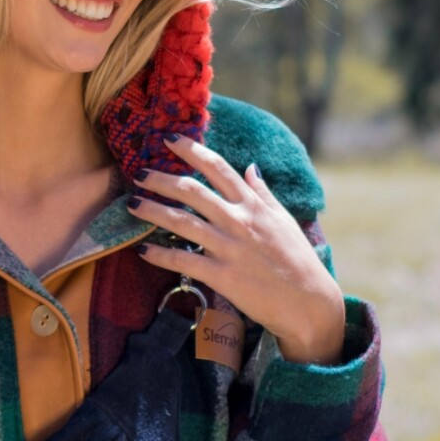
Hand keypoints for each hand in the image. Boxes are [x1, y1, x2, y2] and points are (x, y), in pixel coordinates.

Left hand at [129, 135, 346, 365]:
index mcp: (252, 205)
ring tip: (131, 204)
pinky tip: (142, 250)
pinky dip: (160, 255)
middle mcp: (238, 221)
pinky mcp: (222, 275)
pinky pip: (183, 260)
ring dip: (152, 211)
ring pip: (181, 222)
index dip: (191, 150)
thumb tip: (251, 167)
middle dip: (161, 179)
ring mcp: (228, 247)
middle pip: (191, 191)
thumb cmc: (298, 260)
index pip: (217, 168)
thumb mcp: (283, 220)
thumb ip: (263, 193)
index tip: (169, 139)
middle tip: (139, 174)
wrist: (308, 302)